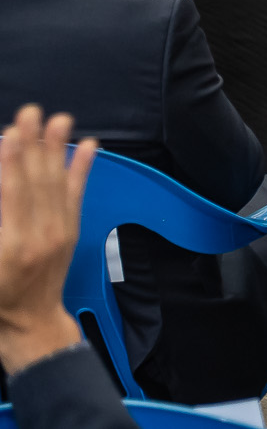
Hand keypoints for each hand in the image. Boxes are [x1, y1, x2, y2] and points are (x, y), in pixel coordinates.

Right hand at [0, 104, 99, 374]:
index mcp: (10, 246)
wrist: (29, 325)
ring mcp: (58, 234)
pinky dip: (82, 169)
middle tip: (31, 113)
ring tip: (60, 119)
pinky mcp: (70, 233)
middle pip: (34, 183)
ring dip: (57, 149)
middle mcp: (38, 237)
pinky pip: (76, 196)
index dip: (10, 165)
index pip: (11, 196)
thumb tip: (3, 189)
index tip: (11, 134)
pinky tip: (87, 146)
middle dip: (32, 145)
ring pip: (56, 184)